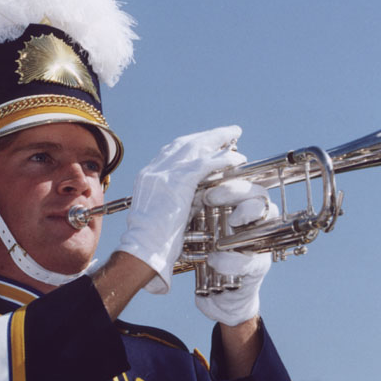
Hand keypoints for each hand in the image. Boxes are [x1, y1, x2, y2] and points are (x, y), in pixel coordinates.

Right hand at [116, 126, 245, 293]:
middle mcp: (154, 170)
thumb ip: (183, 198)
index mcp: (148, 177)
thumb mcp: (167, 212)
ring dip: (218, 139)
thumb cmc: (153, 241)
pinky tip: (237, 157)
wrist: (143, 248)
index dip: (193, 144)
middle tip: (227, 132)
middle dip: (207, 136)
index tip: (208, 142)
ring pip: (195, 147)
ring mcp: (164, 174)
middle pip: (184, 143)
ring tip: (235, 135)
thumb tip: (203, 193)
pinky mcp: (178, 182)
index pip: (172, 151)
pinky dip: (222, 159)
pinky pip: (205, 164)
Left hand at [195, 179, 276, 325]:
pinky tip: (214, 260)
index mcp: (238, 208)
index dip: (226, 179)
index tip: (202, 185)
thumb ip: (193, 211)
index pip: (242, 181)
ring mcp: (260, 242)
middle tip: (209, 198)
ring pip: (269, 214)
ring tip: (224, 221)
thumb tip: (174, 187)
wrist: (216, 295)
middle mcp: (254, 221)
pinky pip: (251, 259)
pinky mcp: (258, 267)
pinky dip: (230, 260)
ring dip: (246, 213)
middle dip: (236, 190)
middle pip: (259, 192)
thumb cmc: (206, 256)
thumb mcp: (197, 231)